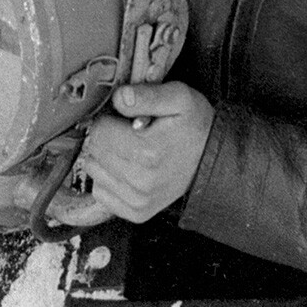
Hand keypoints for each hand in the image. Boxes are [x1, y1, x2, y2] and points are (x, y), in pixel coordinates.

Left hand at [78, 83, 214, 223]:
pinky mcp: (136, 212)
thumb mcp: (179, 97)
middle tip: (128, 132)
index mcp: (147, 150)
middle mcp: (140, 180)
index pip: (99, 130)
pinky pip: (100, 193)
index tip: (126, 118)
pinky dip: (109, 178)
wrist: (212, 158)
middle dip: (107, 137)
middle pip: (94, 151)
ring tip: (129, 149)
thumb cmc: (194, 126)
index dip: (110, 118)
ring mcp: (137, 200)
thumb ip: (147, 94)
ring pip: (94, 171)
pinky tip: (128, 167)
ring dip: (105, 158)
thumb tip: (119, 97)